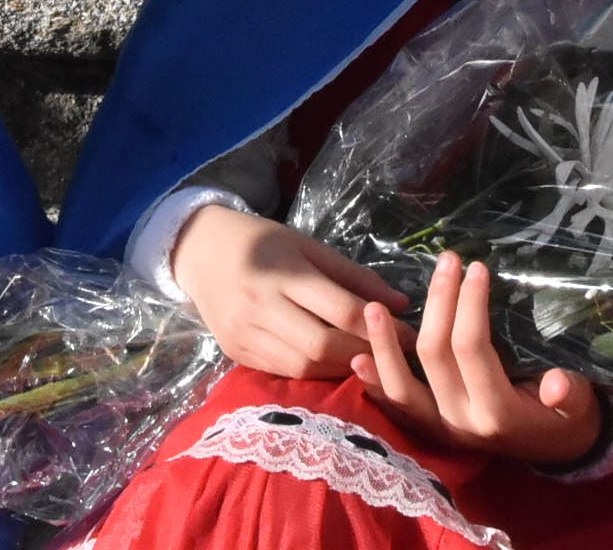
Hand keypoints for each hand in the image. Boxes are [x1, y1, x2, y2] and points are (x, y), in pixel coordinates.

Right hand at [170, 206, 408, 379]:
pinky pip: (284, 372)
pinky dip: (314, 372)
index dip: (382, 327)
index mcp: (284, 271)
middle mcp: (262, 304)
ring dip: (342, 368)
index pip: (342, 309)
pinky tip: (333, 365)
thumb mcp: (309, 246)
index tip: (411, 334)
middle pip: (323, 344)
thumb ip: (355, 276)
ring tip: (368, 362)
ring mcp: (245, 332)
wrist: (201, 251)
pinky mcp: (236, 352)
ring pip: (304, 365)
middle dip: (364, 353)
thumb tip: (401, 305)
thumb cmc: (264, 241)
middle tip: (394, 356)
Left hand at [352, 251, 604, 467]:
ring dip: (384, 345)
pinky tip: (355, 357)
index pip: (472, 348)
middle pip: (434, 354)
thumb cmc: (566, 417)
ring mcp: (438, 427)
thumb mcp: (579, 407)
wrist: (552, 451)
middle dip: (438, 302)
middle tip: (446, 261)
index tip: (477, 267)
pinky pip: (392, 406)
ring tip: (373, 306)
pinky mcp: (426, 429)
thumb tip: (559, 384)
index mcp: (497, 412)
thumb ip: (570, 395)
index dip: (471, 305)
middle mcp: (460, 421)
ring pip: (399, 386)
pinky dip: (373, 382)